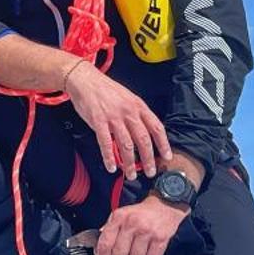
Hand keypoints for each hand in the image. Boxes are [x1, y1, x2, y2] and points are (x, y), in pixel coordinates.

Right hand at [61, 60, 169, 179]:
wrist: (86, 79)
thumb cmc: (107, 90)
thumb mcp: (128, 98)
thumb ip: (137, 115)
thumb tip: (145, 134)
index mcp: (138, 106)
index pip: (156, 127)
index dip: (163, 144)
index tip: (167, 157)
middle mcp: (129, 112)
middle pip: (143, 139)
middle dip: (148, 159)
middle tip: (150, 172)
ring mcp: (113, 117)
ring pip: (126, 144)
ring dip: (130, 163)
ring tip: (131, 175)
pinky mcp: (98, 121)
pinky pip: (105, 143)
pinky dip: (109, 157)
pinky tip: (111, 167)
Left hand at [95, 195, 188, 254]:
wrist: (166, 203)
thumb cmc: (142, 212)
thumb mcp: (122, 215)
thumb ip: (109, 230)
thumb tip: (98, 250)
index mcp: (118, 218)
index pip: (105, 243)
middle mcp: (131, 224)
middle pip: (119, 254)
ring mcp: (146, 231)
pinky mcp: (161, 237)